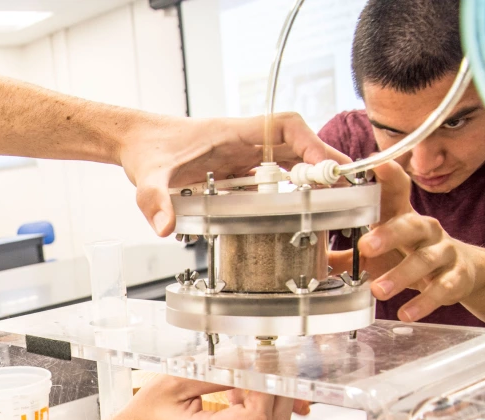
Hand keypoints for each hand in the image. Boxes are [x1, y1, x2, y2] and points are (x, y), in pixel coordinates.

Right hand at [107, 376, 291, 419]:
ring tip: (247, 376)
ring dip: (270, 396)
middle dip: (278, 389)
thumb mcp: (172, 383)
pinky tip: (241, 390)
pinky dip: (261, 404)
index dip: (265, 388)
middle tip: (266, 362)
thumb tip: (246, 359)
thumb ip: (212, 372)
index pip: (256, 417)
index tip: (260, 364)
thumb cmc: (144, 416)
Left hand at [120, 112, 348, 236]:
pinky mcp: (236, 172)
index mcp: (232, 133)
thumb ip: (155, 200)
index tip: (329, 166)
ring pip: (287, 163)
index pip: (284, 126)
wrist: (135, 144)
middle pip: (296, 146)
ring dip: (311, 180)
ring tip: (336, 205)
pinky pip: (270, 180)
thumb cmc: (146, 150)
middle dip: (323, 165)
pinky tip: (301, 214)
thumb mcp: (148, 178)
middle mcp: (243, 142)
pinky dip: (289, 193)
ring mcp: (241, 157)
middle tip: (349, 190)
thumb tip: (165, 228)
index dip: (312, 142)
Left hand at [356, 162, 484, 321]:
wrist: (462, 272)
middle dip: (389, 234)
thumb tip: (310, 262)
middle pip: (410, 225)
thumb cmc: (408, 256)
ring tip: (379, 290)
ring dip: (401, 275)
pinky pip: (442, 288)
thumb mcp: (378, 254)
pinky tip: (407, 312)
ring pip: (425, 259)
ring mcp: (443, 252)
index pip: (397, 190)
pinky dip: (424, 301)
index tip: (377, 165)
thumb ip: (345, 257)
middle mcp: (424, 229)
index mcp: (402, 217)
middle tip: (366, 247)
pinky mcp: (456, 276)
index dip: (389, 177)